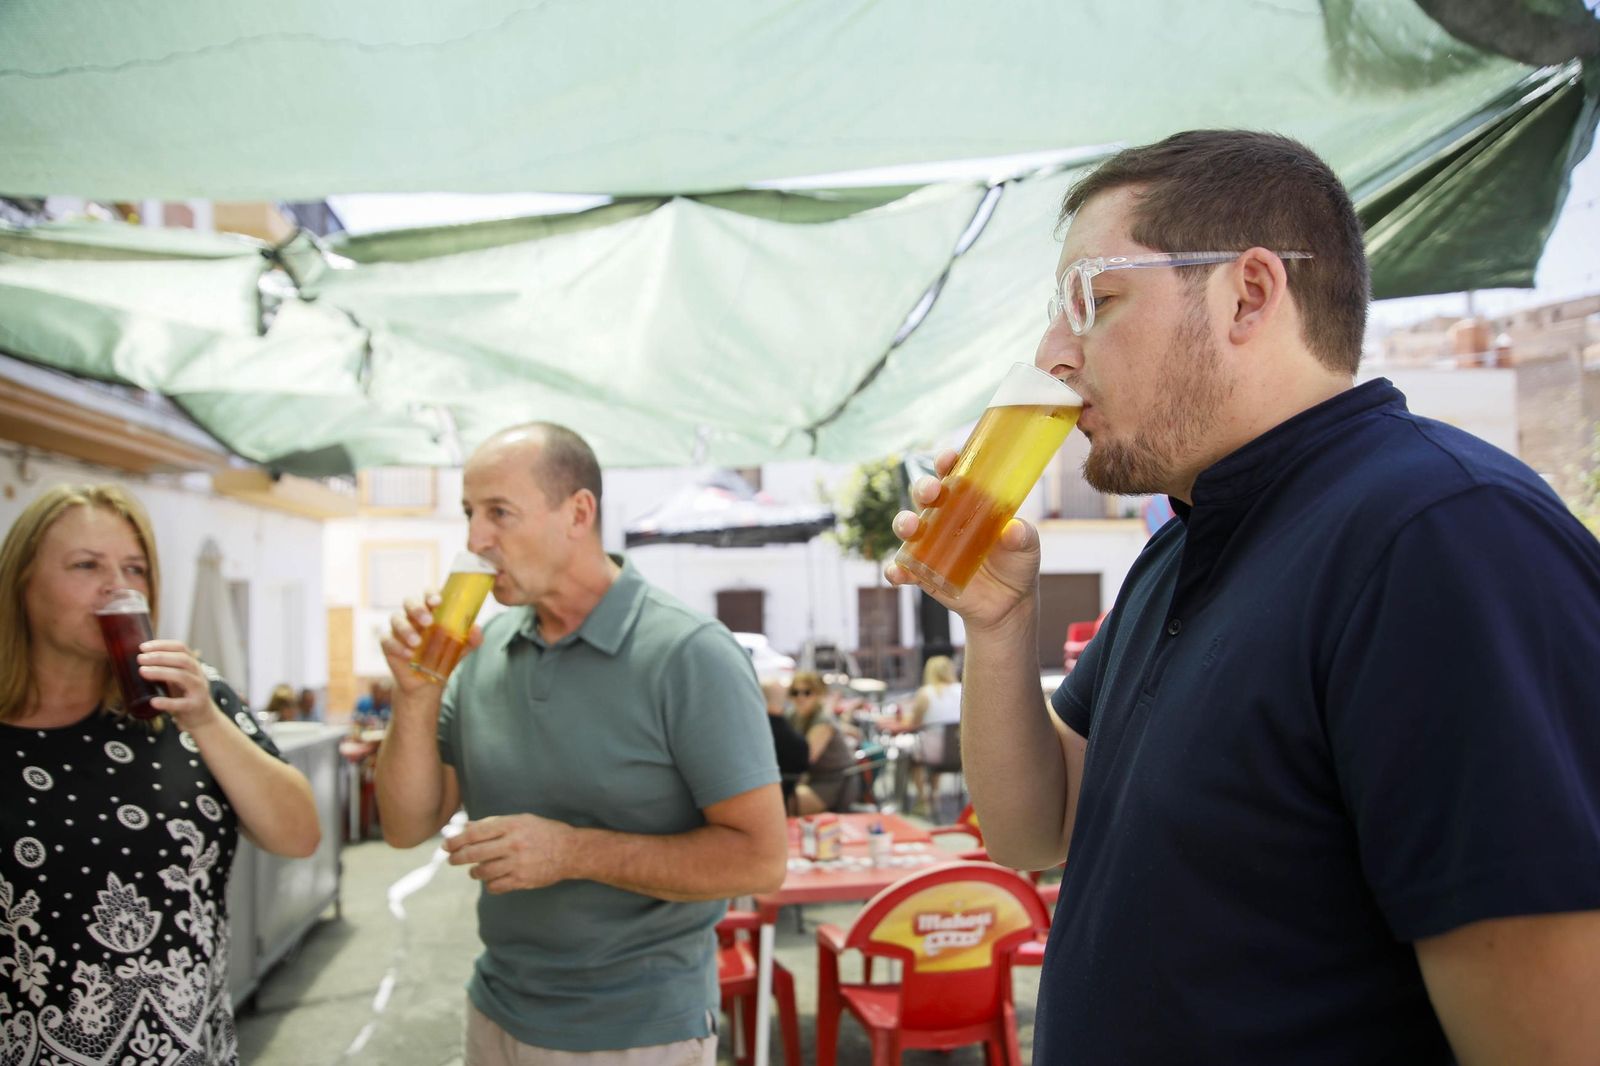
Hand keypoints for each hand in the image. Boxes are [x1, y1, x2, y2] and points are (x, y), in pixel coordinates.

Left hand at [138, 640, 223, 731]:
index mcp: (193, 665)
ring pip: (182, 677)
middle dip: (160, 657)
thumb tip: (140, 660)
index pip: (181, 648)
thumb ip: (165, 669)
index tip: (143, 647)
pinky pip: (181, 703)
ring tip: (143, 672)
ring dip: (161, 672)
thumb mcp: (178, 679)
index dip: (162, 645)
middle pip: (182, 659)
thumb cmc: (185, 696)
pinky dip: (167, 702)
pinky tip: (154, 701)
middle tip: (140, 659)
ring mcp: (199, 690)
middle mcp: (198, 674)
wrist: (203, 718)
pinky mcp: (195, 706)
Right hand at [377, 591, 484, 696]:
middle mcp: (413, 615)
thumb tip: (476, 629)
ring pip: (396, 619)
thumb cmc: (444, 656)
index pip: (428, 594)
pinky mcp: (388, 643)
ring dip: (406, 629)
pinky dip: (397, 646)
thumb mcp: (461, 649)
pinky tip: (408, 655)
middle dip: (417, 609)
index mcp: (431, 611)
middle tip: (428, 621)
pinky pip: (387, 639)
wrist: (427, 682)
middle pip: (409, 602)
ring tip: (417, 643)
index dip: (431, 593)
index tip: (438, 601)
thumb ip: (471, 639)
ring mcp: (399, 628)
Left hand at [443, 814, 573, 892]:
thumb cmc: (543, 832)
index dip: (457, 840)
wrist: (571, 851)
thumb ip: (493, 823)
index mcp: (512, 825)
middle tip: (451, 859)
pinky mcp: (522, 880)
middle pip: (474, 853)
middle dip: (458, 858)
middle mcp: (513, 844)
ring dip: (474, 872)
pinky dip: (489, 884)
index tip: (447, 845)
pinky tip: (491, 879)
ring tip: (474, 870)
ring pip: (482, 872)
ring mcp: (518, 863)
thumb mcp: (521, 820)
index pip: (475, 833)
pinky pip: (495, 886)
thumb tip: (465, 827)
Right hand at [883, 448, 1041, 631]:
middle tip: (932, 492)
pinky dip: (896, 570)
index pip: (953, 475)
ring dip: (903, 522)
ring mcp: (931, 545)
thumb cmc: (1017, 564)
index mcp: (968, 503)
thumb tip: (1013, 530)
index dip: (947, 462)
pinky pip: (903, 569)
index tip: (948, 458)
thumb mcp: (1027, 548)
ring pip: (908, 527)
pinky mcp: (923, 573)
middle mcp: (944, 518)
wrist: (1008, 604)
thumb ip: (1023, 537)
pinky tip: (898, 573)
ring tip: (910, 527)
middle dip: (923, 488)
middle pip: (925, 495)